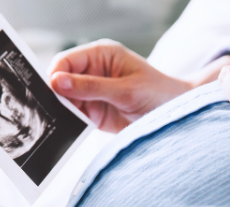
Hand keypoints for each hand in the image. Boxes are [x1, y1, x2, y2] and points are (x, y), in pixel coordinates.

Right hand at [49, 40, 192, 132]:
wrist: (176, 116)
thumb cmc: (158, 93)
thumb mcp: (126, 90)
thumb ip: (92, 87)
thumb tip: (57, 82)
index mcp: (101, 55)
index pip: (66, 60)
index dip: (56, 75)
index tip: (53, 91)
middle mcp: (93, 71)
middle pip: (61, 81)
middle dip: (57, 95)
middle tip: (55, 110)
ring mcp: (92, 93)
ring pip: (65, 100)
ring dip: (63, 111)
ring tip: (65, 121)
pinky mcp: (95, 113)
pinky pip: (75, 117)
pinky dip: (71, 123)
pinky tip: (71, 129)